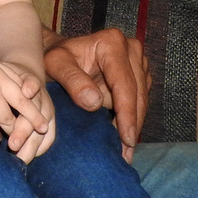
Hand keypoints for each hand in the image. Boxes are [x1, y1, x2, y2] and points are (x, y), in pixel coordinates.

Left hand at [0, 65, 55, 163]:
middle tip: (12, 144)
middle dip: (24, 131)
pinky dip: (37, 149)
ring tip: (19, 158)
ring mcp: (45, 112)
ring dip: (31, 145)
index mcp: (29, 83)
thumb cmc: (2, 76)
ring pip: (44, 132)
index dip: (25, 95)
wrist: (21, 81)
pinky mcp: (46, 125)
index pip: (30, 89)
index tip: (22, 102)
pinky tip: (27, 159)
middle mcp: (41, 99)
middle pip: (37, 116)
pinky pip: (46, 140)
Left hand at [43, 27, 149, 160]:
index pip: (124, 83)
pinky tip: (124, 141)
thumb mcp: (55, 65)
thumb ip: (71, 80)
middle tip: (125, 154)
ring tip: (125, 153)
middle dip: (132, 124)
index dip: (127, 113)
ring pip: (142, 99)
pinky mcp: (138, 75)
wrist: (60, 54)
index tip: (126, 138)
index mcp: (112, 43)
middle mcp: (130, 49)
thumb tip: (94, 103)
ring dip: (134, 126)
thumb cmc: (55, 59)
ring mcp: (137, 62)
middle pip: (137, 93)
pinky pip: (138, 101)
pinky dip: (131, 120)